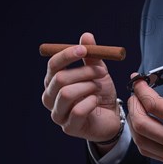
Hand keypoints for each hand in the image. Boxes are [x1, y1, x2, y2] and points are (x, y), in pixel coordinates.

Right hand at [42, 32, 120, 147]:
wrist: (112, 117)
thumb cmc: (100, 93)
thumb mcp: (98, 72)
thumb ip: (91, 56)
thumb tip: (86, 36)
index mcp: (53, 81)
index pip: (53, 65)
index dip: (67, 55)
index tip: (83, 49)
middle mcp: (50, 97)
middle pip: (60, 79)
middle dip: (83, 72)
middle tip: (101, 72)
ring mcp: (57, 114)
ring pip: (66, 94)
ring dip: (88, 87)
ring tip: (98, 88)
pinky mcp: (68, 127)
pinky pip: (77, 111)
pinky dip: (91, 102)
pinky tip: (96, 102)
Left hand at [128, 40, 162, 163]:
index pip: (155, 106)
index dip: (141, 90)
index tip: (138, 80)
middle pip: (142, 124)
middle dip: (133, 106)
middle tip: (135, 94)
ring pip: (142, 141)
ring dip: (134, 123)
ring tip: (137, 108)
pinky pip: (149, 152)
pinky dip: (141, 138)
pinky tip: (145, 127)